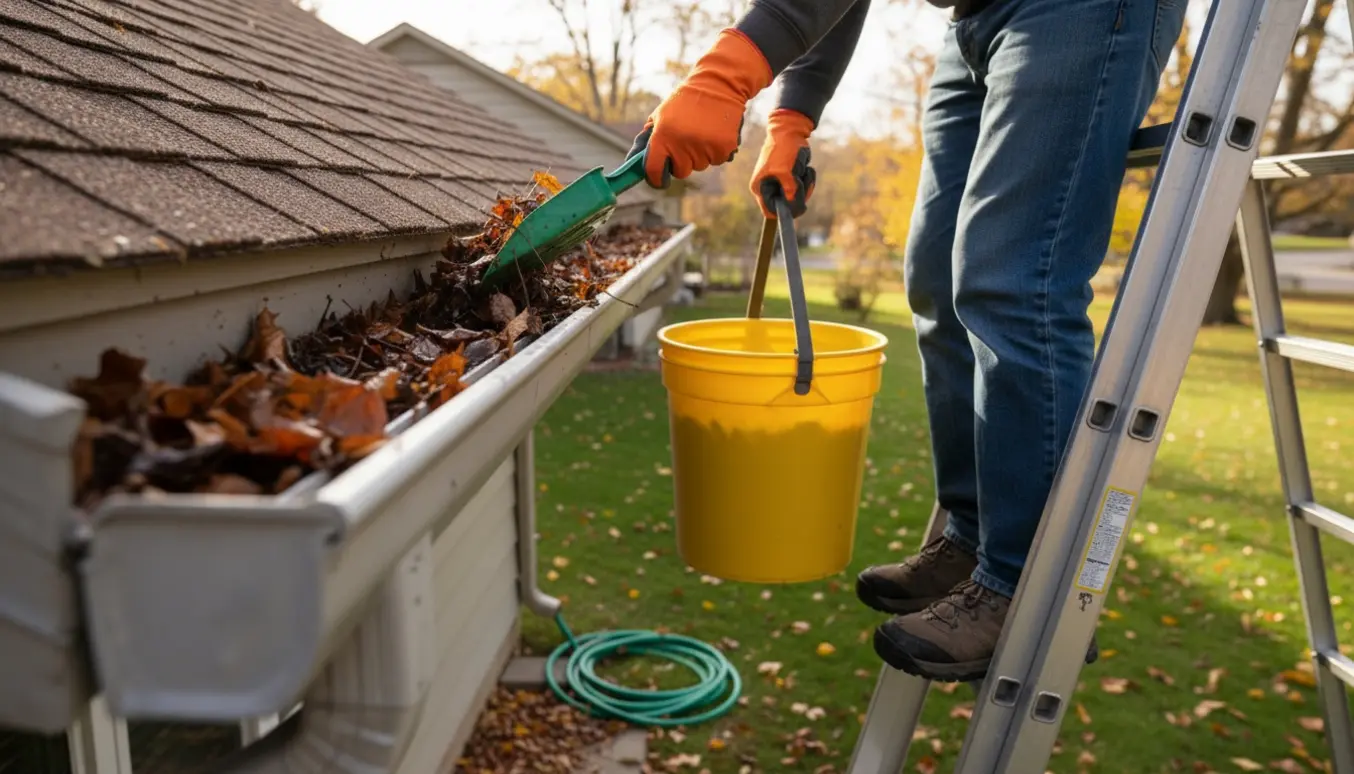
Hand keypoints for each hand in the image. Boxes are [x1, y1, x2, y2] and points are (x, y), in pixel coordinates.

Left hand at [627, 29, 772, 187]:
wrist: (718, 84)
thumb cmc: (685, 101)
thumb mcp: (661, 115)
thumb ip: (646, 140)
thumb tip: (631, 162)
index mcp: (663, 135)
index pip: (654, 169)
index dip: (655, 179)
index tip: (658, 180)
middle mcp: (682, 144)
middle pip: (680, 172)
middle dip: (682, 161)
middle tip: (686, 139)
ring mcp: (704, 147)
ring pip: (700, 166)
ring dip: (700, 154)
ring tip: (702, 131)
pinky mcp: (723, 148)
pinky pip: (716, 160)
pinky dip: (716, 150)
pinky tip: (715, 132)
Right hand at [749, 108, 816, 218]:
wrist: (791, 130)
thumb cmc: (784, 149)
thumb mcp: (787, 174)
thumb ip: (791, 193)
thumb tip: (796, 210)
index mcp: (761, 188)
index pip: (770, 212)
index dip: (783, 213)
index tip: (797, 206)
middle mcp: (769, 188)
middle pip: (786, 206)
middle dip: (798, 195)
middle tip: (802, 182)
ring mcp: (780, 183)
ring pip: (797, 197)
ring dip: (805, 186)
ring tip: (804, 171)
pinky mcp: (791, 178)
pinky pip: (803, 188)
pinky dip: (807, 179)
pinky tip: (805, 168)